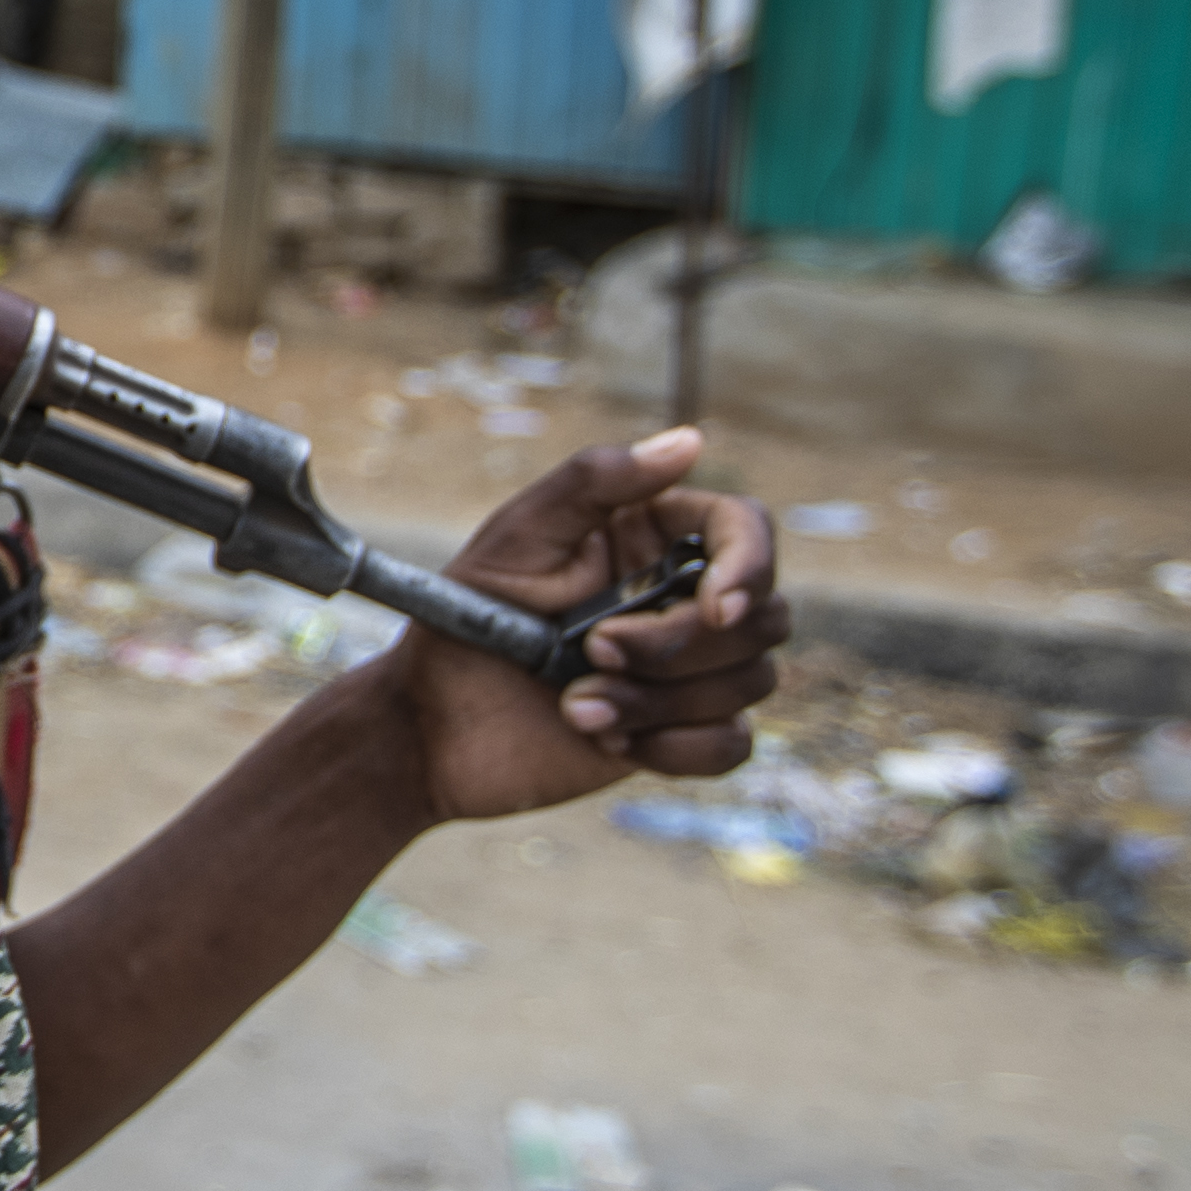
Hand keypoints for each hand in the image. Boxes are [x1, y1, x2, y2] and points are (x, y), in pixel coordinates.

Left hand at [372, 426, 788, 826]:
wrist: (429, 727)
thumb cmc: (463, 621)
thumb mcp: (517, 538)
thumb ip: (595, 482)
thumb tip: (690, 441)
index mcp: (651, 538)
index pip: (747, 531)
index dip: (751, 566)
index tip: (717, 607)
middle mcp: (681, 598)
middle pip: (762, 616)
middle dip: (678, 646)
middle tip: (593, 652)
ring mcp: (685, 669)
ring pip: (750, 681)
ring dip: (659, 702)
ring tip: (575, 705)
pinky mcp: (678, 732)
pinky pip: (731, 745)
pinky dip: (677, 749)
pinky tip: (608, 739)